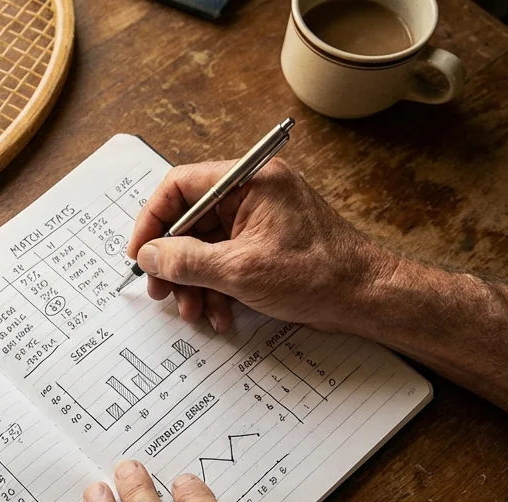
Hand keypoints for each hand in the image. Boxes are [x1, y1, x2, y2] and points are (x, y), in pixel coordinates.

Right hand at [127, 158, 399, 333]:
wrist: (367, 298)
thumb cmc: (319, 274)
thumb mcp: (240, 270)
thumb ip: (187, 260)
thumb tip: (150, 254)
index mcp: (250, 181)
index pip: (181, 185)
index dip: (153, 219)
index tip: (140, 252)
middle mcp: (253, 194)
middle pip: (190, 220)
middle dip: (173, 261)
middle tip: (161, 290)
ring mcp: (259, 222)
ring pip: (205, 247)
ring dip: (193, 282)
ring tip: (192, 310)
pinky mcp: (265, 247)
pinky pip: (225, 262)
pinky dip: (216, 288)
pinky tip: (219, 313)